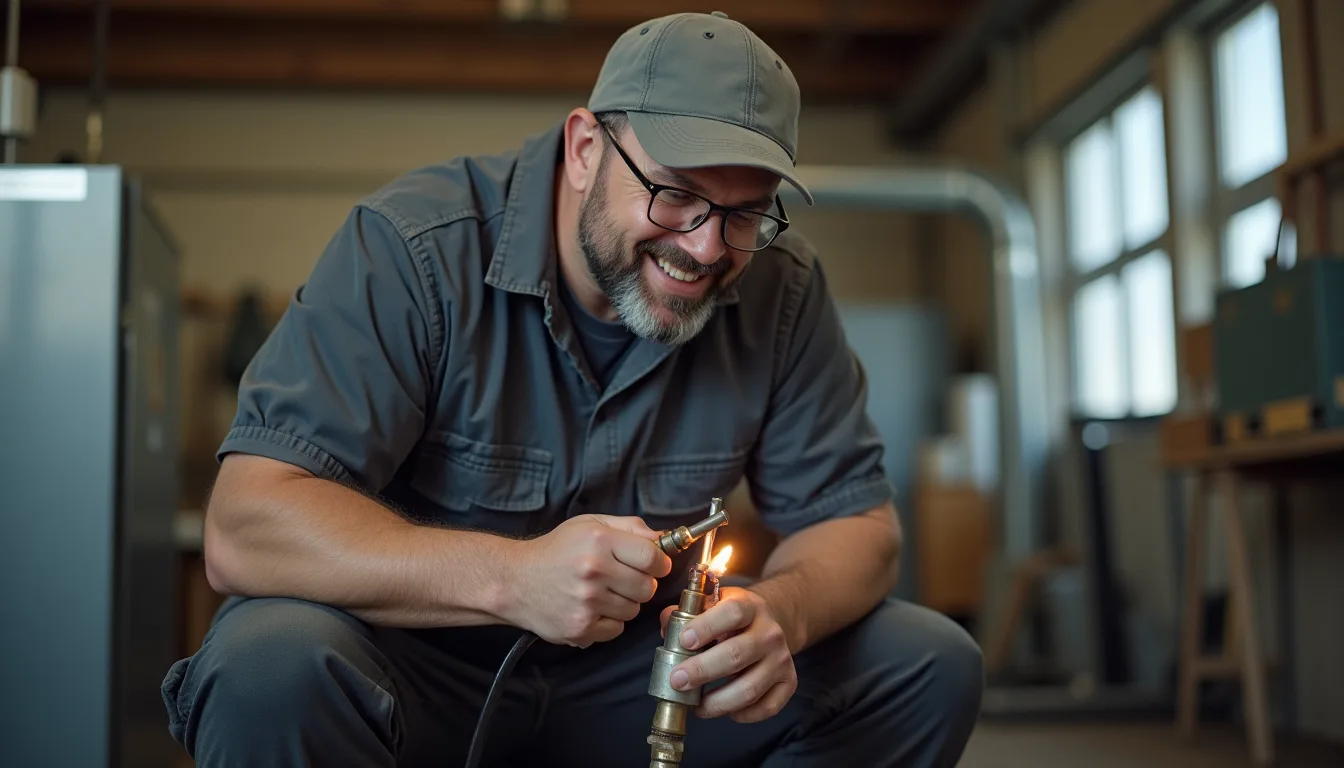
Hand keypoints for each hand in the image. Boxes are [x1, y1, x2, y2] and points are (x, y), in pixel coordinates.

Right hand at [509, 515, 671, 646]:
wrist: (514, 581)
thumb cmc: (555, 551)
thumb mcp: (590, 524)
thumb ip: (631, 527)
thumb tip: (666, 538)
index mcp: (599, 540)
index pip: (653, 557)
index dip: (659, 563)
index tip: (654, 565)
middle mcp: (594, 570)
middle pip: (648, 587)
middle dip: (640, 584)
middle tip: (621, 578)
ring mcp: (587, 602)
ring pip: (633, 610)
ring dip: (623, 603)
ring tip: (600, 592)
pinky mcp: (581, 627)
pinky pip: (617, 629)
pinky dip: (608, 622)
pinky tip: (591, 608)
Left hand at [659, 587, 797, 722]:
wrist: (770, 625)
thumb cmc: (732, 618)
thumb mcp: (713, 605)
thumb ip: (687, 614)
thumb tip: (666, 626)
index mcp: (750, 606)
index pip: (732, 613)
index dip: (707, 627)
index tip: (684, 641)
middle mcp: (770, 633)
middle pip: (737, 655)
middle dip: (702, 671)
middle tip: (677, 680)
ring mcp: (782, 659)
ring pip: (749, 688)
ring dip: (718, 702)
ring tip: (696, 706)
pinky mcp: (789, 683)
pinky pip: (767, 707)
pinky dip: (743, 714)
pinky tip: (726, 710)